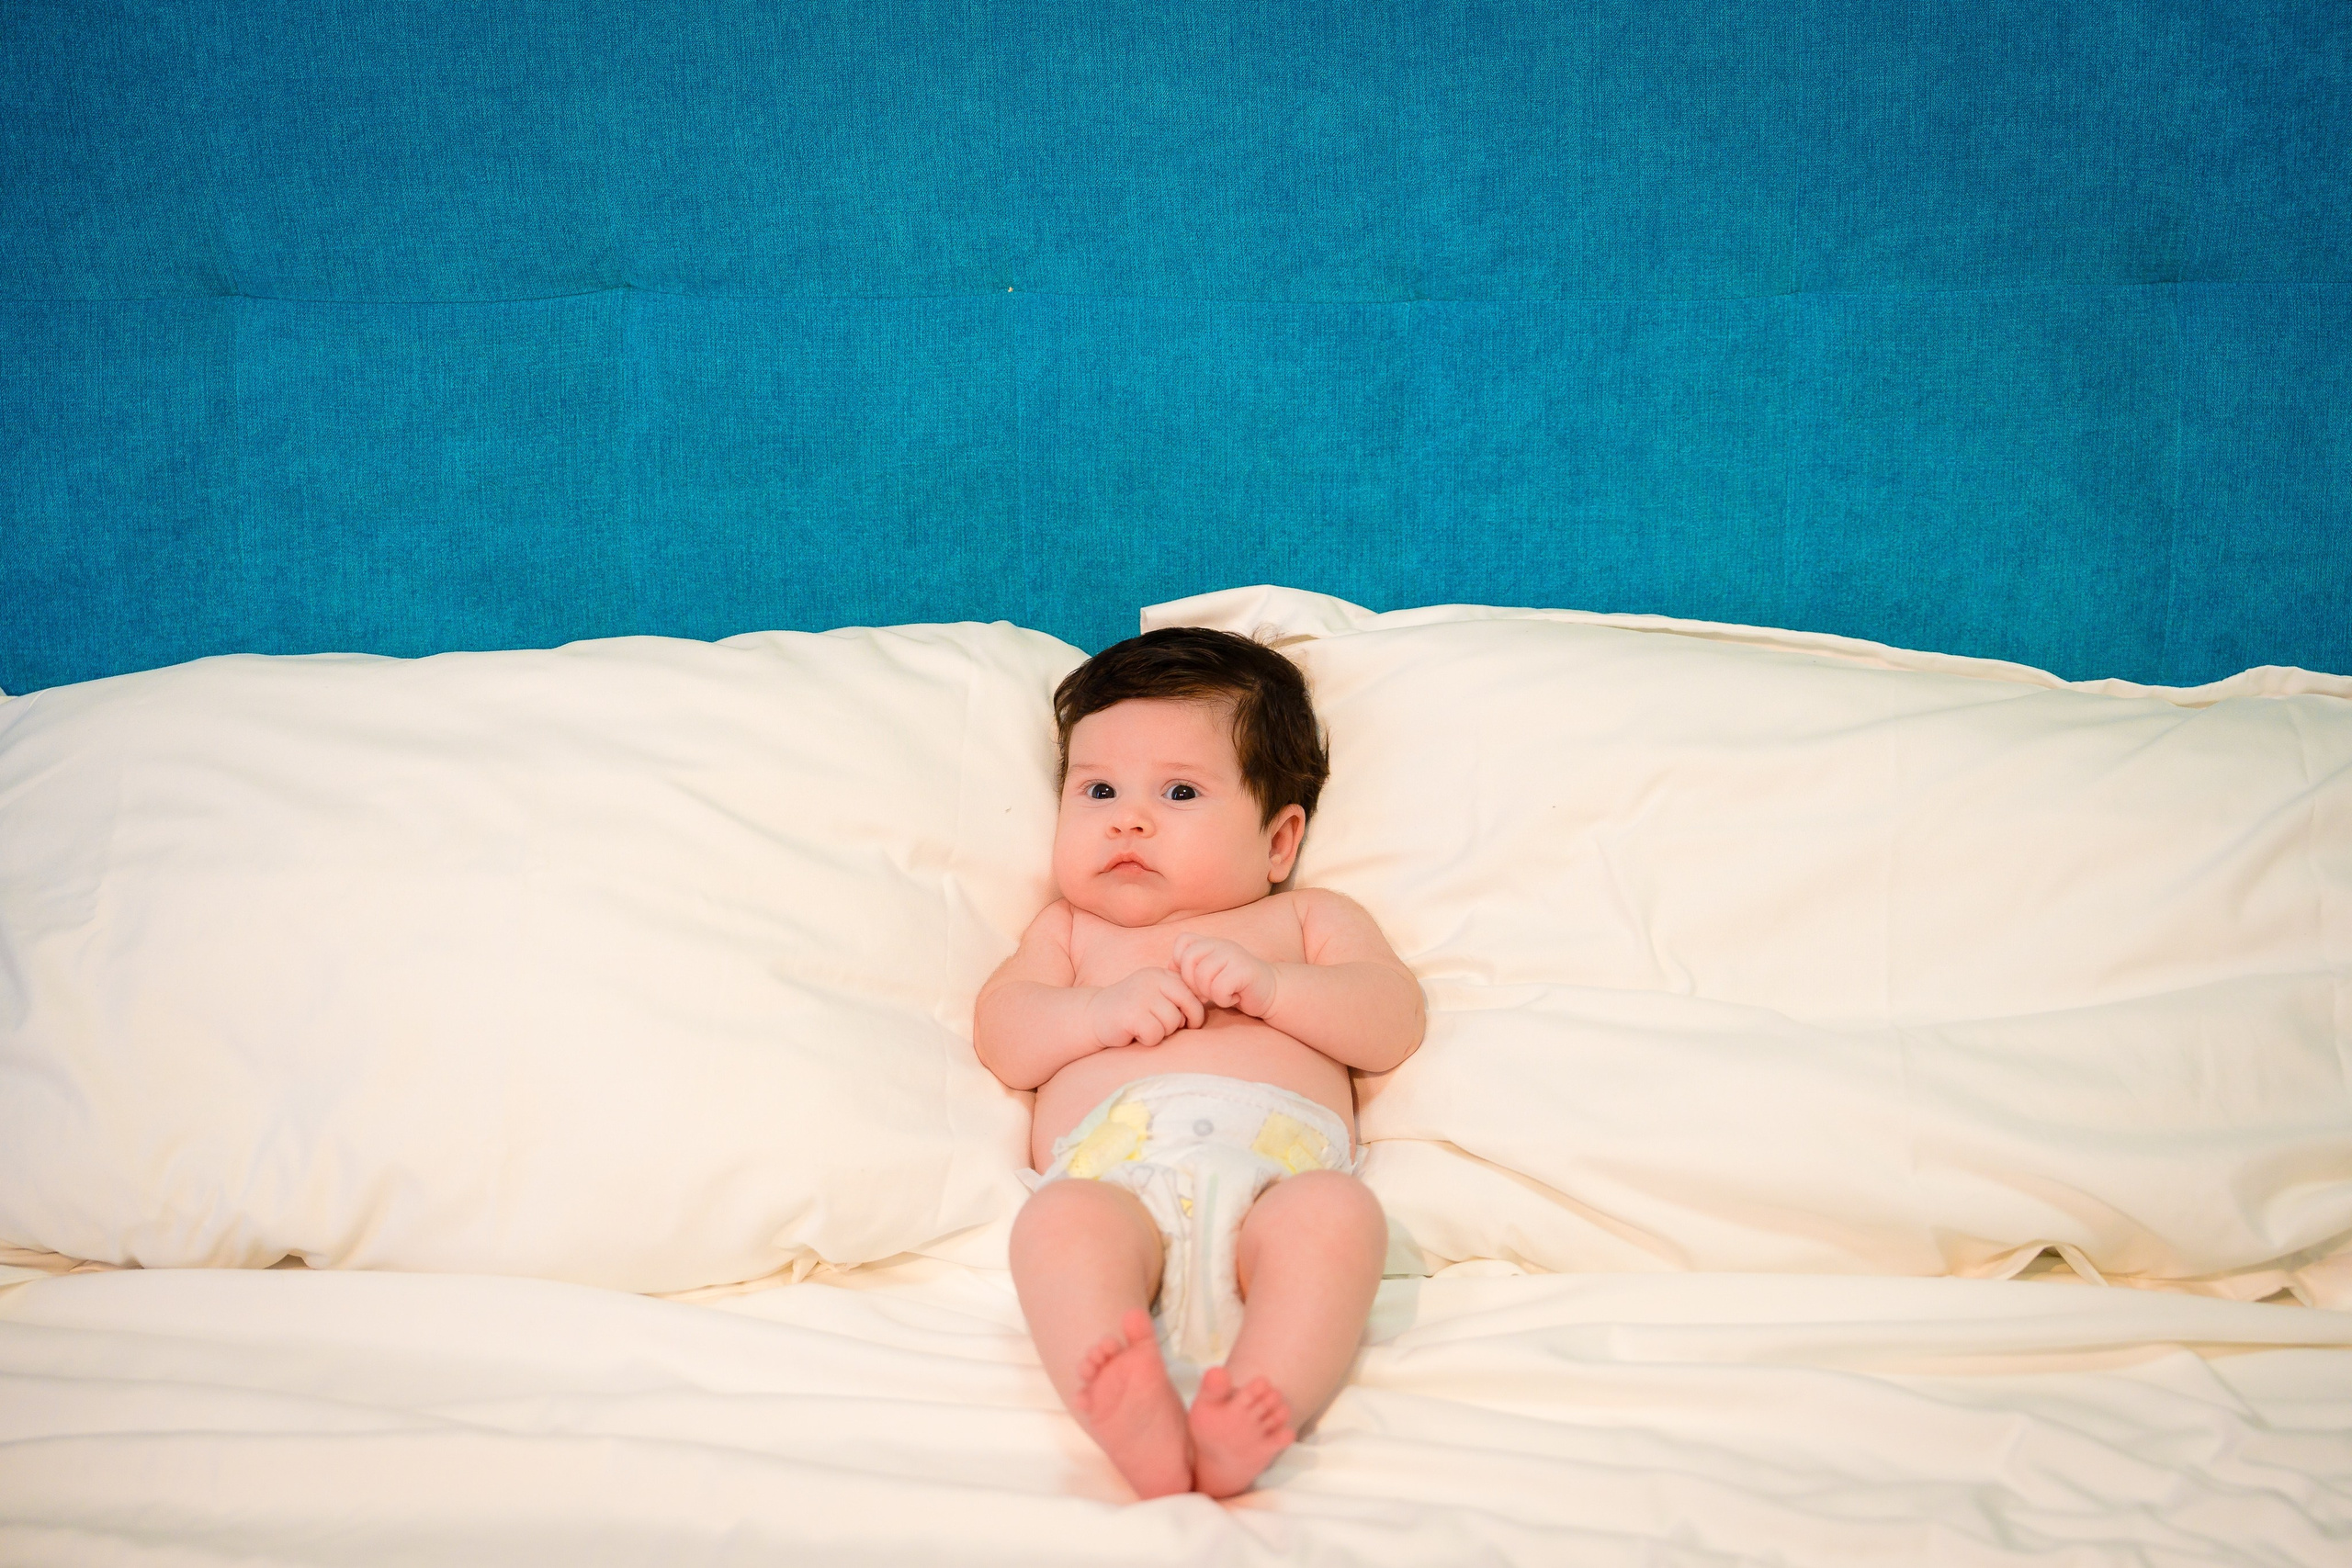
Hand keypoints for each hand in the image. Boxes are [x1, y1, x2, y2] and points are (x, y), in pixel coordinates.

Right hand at [1087, 967, 1205, 1049]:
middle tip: (1164, 1028)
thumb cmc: (1131, 1010)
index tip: (1182, 1022)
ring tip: (1144, 1027)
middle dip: (1182, 1023)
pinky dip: (1147, 1040)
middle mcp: (1153, 979)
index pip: (1194, 994)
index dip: (1194, 1013)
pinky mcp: (1131, 1014)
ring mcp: (1141, 995)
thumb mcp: (1155, 994)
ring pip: (1172, 1023)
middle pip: (1189, 1007)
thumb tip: (1209, 1002)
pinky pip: (1155, 1034)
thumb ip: (1178, 995)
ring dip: (1161, 1032)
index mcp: (1162, 974)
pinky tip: (1134, 1033)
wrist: (1093, 1016)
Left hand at [1171, 933, 1278, 1017]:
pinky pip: (1219, 989)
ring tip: (1223, 994)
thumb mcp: (1208, 976)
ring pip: (1203, 976)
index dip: (1180, 962)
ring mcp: (1234, 955)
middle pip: (1188, 960)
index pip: (1182, 941)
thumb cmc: (1235, 987)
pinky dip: (1224, 999)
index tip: (1193, 979)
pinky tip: (1234, 997)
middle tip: (1207, 992)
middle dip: (1192, 983)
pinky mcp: (1244, 970)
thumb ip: (1189, 969)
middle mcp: (1222, 944)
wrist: (1270, 993)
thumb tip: (1169, 967)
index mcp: (1211, 943)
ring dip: (1210, 993)